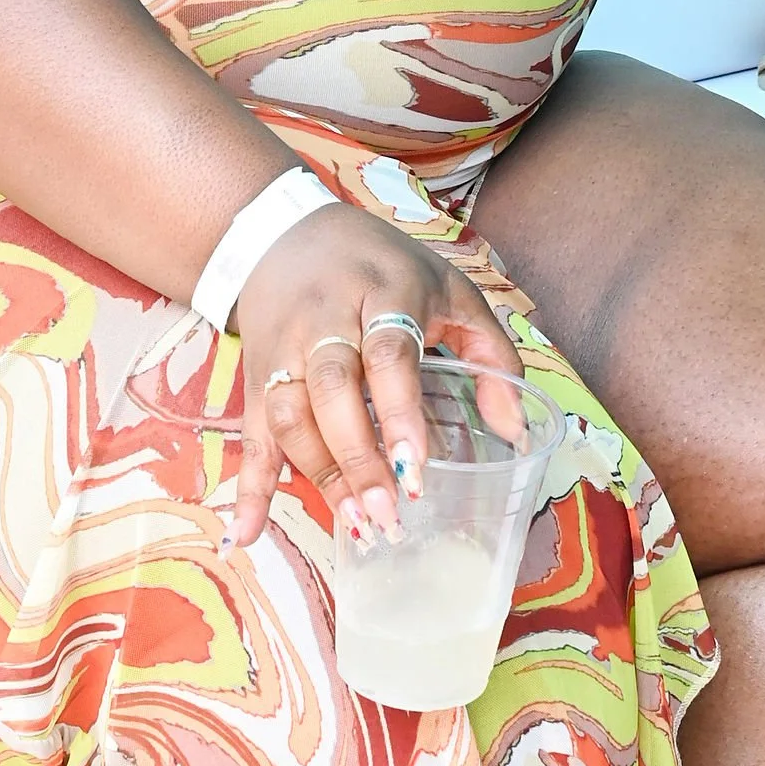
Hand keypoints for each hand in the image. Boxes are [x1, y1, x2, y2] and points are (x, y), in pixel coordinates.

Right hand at [227, 200, 523, 551]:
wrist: (281, 234)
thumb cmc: (380, 266)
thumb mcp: (448, 288)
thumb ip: (491, 353)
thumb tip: (515, 431)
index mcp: (382, 290)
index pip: (387, 353)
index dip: (399, 412)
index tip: (414, 467)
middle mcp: (326, 318)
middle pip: (331, 388)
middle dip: (357, 455)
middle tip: (388, 512)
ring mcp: (284, 348)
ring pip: (290, 414)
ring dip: (319, 474)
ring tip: (356, 525)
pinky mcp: (256, 376)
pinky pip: (250, 434)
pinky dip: (249, 486)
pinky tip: (249, 531)